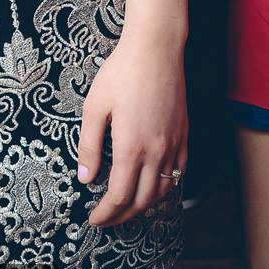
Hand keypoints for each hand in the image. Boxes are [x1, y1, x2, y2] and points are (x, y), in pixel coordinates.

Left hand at [76, 32, 187, 227]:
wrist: (156, 49)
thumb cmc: (122, 73)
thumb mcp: (95, 107)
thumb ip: (89, 146)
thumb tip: (85, 179)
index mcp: (131, 147)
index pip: (120, 197)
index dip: (106, 214)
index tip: (94, 219)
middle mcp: (157, 152)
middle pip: (142, 201)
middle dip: (123, 217)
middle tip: (107, 219)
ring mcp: (174, 145)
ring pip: (162, 191)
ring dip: (144, 206)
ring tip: (127, 208)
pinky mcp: (184, 135)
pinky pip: (178, 174)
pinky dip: (165, 188)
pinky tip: (153, 186)